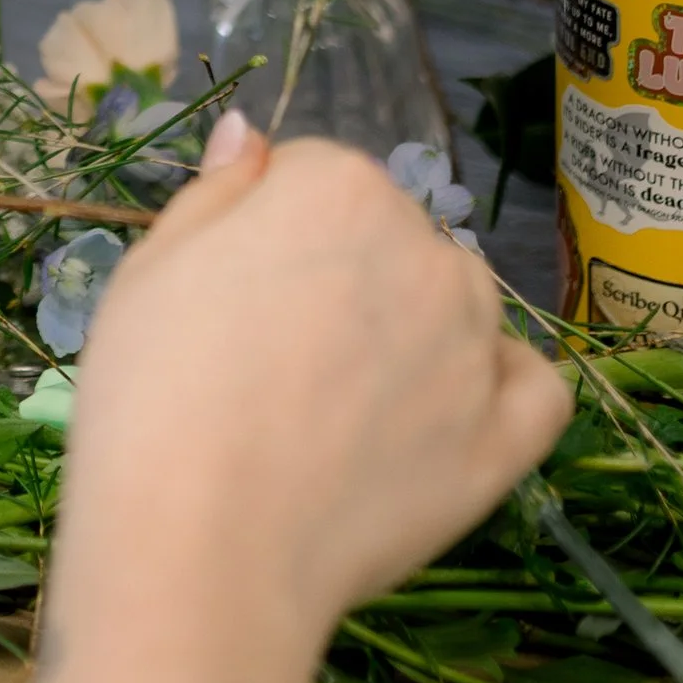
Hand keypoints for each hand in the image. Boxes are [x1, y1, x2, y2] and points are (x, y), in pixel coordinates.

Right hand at [61, 123, 568, 662]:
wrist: (202, 546)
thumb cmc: (154, 394)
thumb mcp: (150, 269)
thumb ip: (216, 194)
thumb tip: (251, 137)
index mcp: (338, 188)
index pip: (315, 177)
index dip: (266, 234)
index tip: (230, 297)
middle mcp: (427, 249)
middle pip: (393, 239)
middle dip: (345, 278)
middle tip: (273, 360)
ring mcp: (476, 345)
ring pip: (461, 305)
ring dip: (418, 329)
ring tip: (343, 408)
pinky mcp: (505, 438)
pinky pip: (532, 387)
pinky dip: (498, 390)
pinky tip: (441, 420)